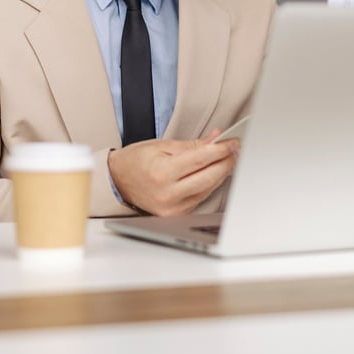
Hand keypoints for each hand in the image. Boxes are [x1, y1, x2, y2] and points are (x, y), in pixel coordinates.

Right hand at [108, 129, 238, 215]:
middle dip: (226, 161)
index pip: (201, 159)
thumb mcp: (162, 145)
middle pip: (209, 176)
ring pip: (208, 188)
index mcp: (162, 172)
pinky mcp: (176, 214)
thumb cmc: (136, 161)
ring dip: (221, 172)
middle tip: (236, 149)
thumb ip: (192, 144)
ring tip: (228, 158)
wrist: (117, 182)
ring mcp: (172, 208)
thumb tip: (216, 138)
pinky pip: (200, 197)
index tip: (233, 141)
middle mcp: (167, 194)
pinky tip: (215, 172)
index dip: (221, 149)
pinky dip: (210, 183)